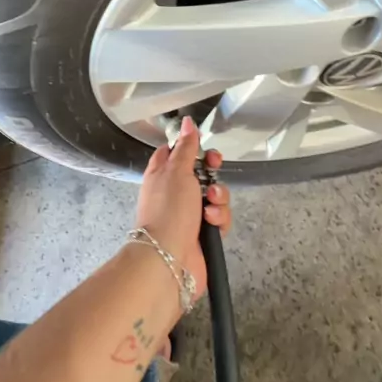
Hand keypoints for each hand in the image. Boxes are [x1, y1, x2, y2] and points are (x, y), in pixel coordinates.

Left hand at [135, 116, 230, 299]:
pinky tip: (212, 224)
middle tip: (214, 172)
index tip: (204, 149)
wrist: (168, 259)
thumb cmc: (169, 209)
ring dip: (218, 199)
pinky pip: (220, 219)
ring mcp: (189, 214)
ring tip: (210, 207)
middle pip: (202, 174)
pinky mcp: (203, 234)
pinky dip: (219, 219)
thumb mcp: (177, 170)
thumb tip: (187, 121)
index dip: (192, 149)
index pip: (176, 153)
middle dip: (213, 174)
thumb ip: (186, 147)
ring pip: (215, 196)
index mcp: (162, 174)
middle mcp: (175, 193)